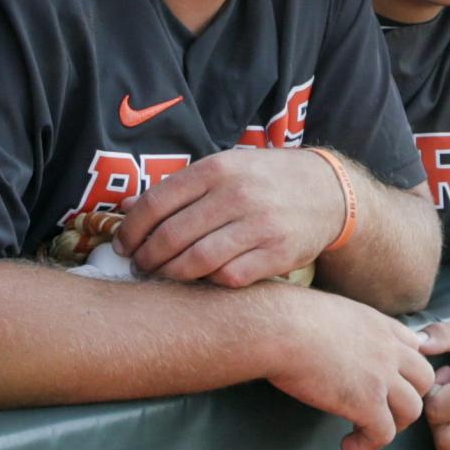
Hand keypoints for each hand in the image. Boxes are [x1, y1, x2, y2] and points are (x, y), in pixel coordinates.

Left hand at [117, 147, 344, 287]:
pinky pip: (229, 277)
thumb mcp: (223, 169)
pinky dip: (208, 281)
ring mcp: (259, 224)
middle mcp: (237, 194)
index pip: (156, 203)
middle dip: (146, 257)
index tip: (122, 245)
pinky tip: (201, 279)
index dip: (131, 229)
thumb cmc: (263, 180)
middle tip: (138, 266)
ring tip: (162, 275)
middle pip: (172, 235)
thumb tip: (124, 207)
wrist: (328, 191)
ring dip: (171, 274)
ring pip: (197, 261)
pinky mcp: (278, 253)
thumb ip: (176, 189)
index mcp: (217, 168)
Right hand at [267, 293, 434, 449]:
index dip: (404, 367)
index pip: (413, 346)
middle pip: (424, 378)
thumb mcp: (328, 310)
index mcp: (378, 324)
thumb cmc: (287, 316)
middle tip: (384, 409)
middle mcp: (388, 349)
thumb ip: (342, 325)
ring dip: (394, 424)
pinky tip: (348, 445)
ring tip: (367, 431)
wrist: (280, 328)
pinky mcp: (367, 404)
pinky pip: (384, 434)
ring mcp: (382, 377)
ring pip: (412, 409)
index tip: (386, 379)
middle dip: (408, 396)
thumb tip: (324, 335)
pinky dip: (368, 445)